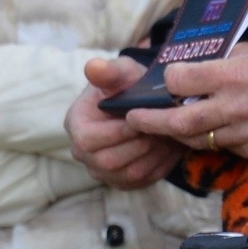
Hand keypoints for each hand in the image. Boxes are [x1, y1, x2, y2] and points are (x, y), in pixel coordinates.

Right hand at [67, 56, 186, 188]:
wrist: (141, 103)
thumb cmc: (127, 85)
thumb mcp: (121, 72)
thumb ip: (109, 70)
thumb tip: (94, 67)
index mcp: (75, 125)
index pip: (89, 140)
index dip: (118, 131)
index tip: (143, 118)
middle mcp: (83, 154)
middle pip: (110, 161)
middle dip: (140, 144)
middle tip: (163, 127)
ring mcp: (103, 171)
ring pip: (131, 173)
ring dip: (155, 154)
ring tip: (170, 134)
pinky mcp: (124, 181)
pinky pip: (144, 180)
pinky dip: (162, 163)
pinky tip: (172, 145)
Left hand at [125, 43, 247, 159]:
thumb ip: (215, 62)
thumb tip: (180, 67)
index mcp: (233, 74)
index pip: (181, 81)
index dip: (168, 80)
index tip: (164, 79)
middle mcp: (236, 106)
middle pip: (180, 121)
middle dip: (151, 121)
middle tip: (133, 118)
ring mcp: (246, 133)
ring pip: (197, 139)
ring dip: (176, 133)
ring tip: (162, 125)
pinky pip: (222, 148)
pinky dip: (209, 139)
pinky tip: (205, 130)